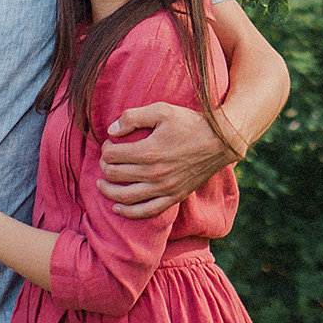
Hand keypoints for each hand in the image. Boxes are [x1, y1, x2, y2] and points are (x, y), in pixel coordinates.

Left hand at [99, 102, 233, 219]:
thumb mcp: (162, 110)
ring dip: (108, 191)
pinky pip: (146, 211)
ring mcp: (164, 188)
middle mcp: (154, 173)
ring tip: (101, 184)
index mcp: (149, 151)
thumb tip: (111, 130)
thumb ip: (133, 117)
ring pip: (126, 196)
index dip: (106, 149)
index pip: (112, 155)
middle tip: (105, 159)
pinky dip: (129, 212)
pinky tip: (117, 207)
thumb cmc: (191, 123)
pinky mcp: (174, 197)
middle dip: (104, 166)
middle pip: (115, 175)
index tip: (109, 144)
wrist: (221, 141)